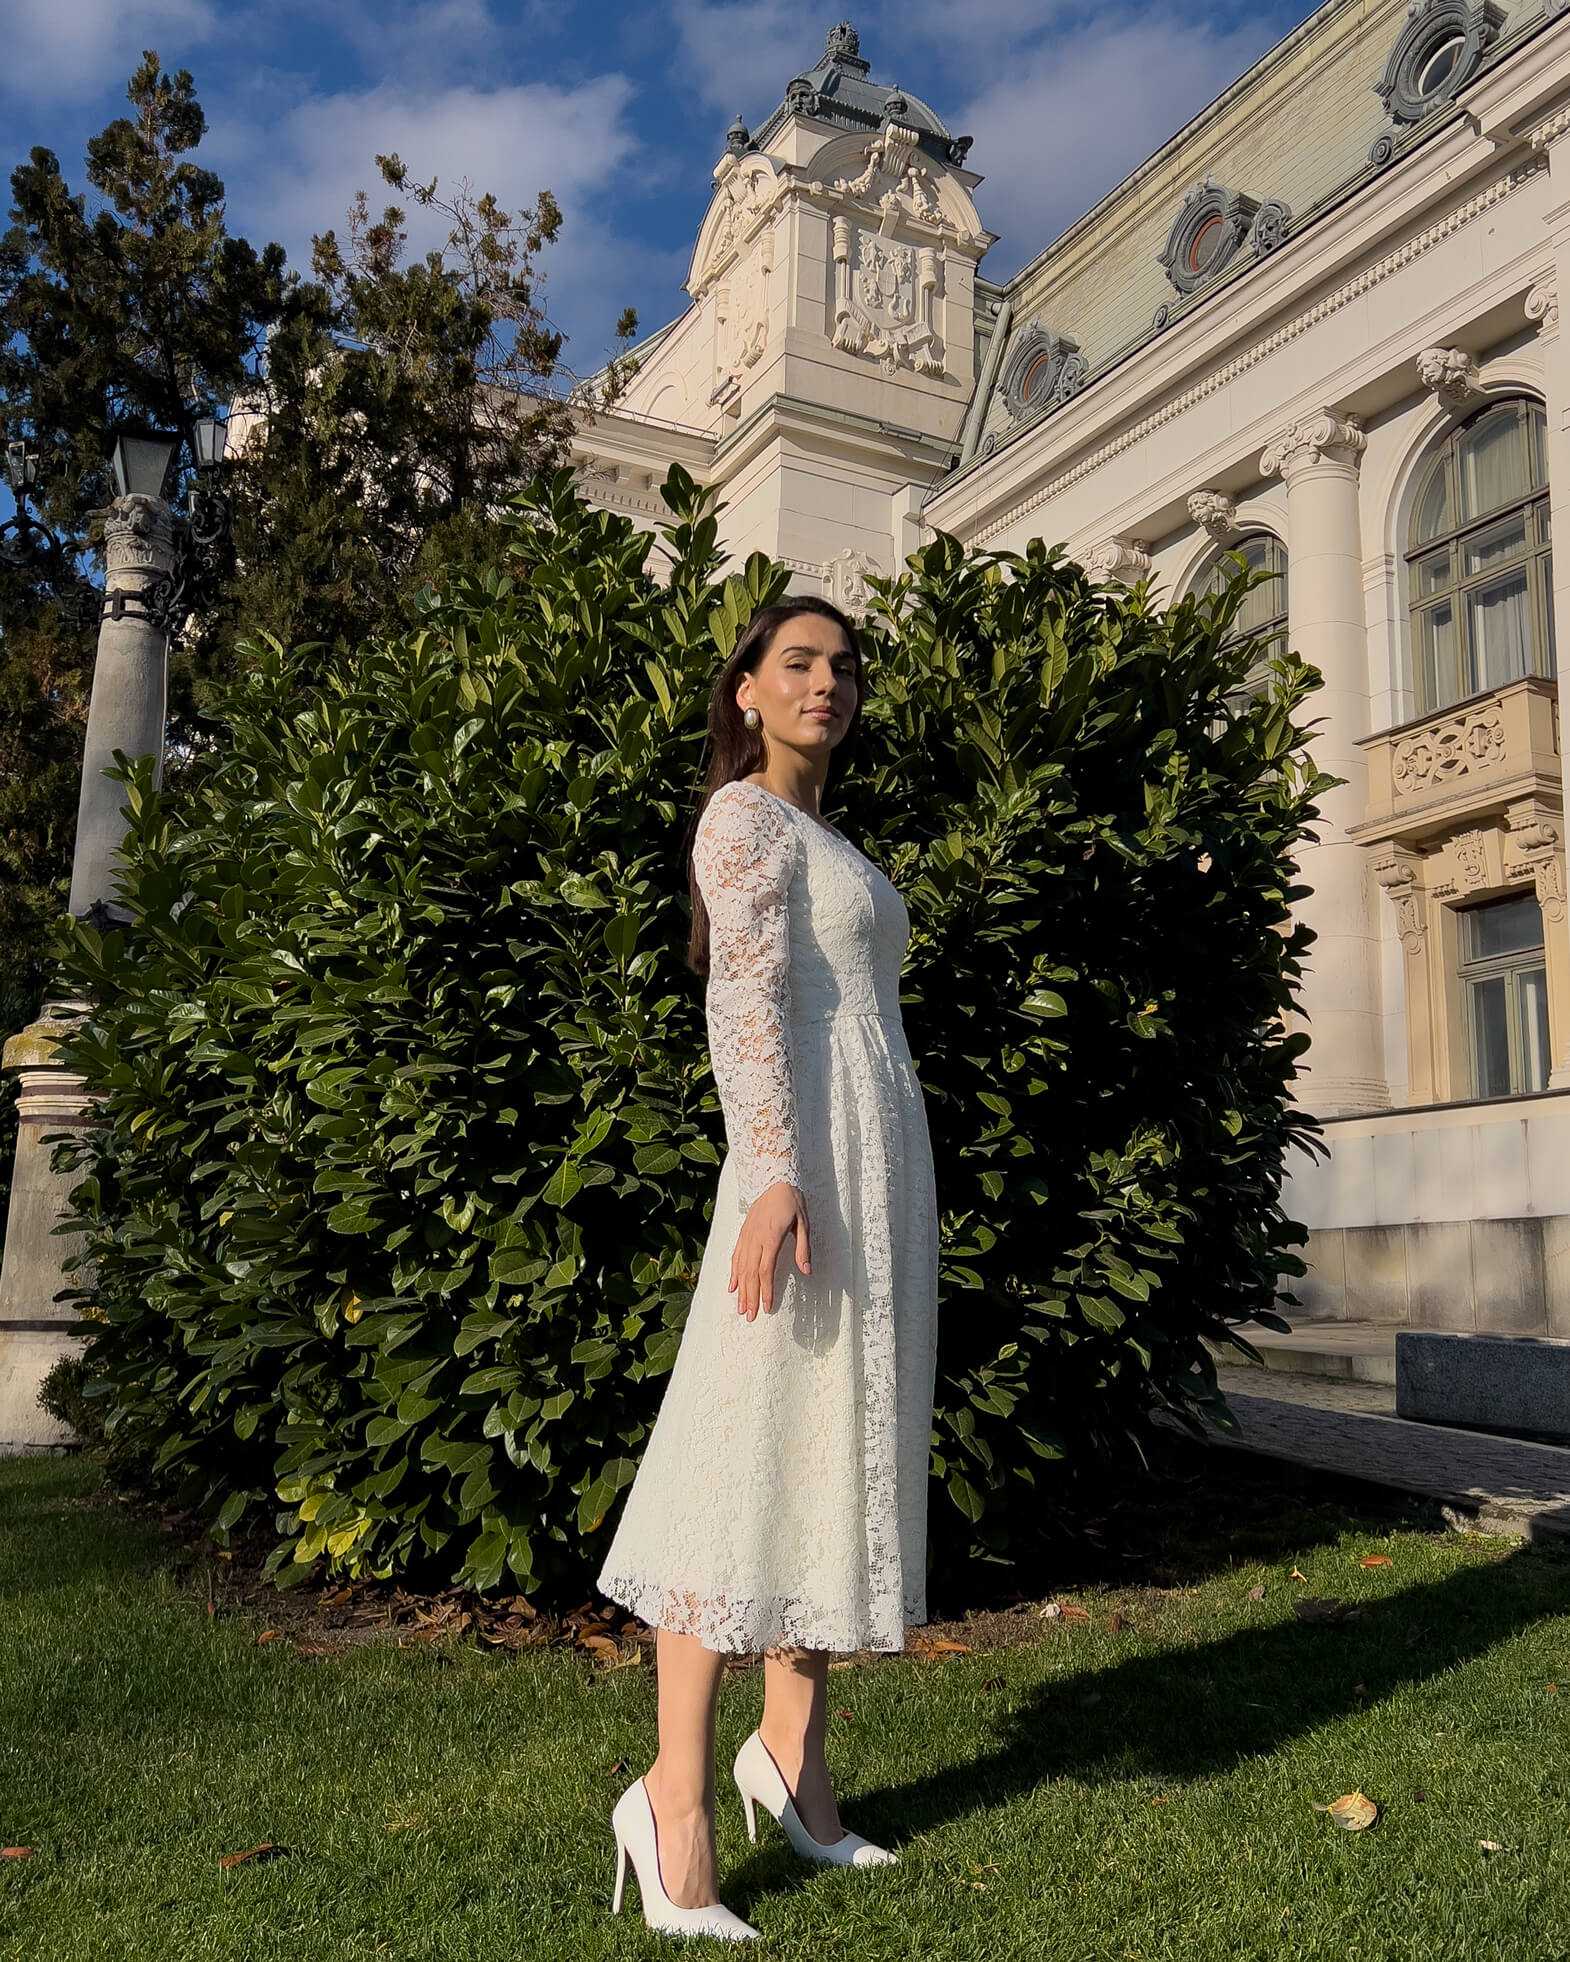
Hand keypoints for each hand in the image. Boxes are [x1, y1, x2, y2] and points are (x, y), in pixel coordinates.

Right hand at [728, 1180, 811, 1320]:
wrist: (774, 1178)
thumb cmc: (792, 1201)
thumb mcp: (804, 1223)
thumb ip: (803, 1248)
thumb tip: (807, 1272)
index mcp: (771, 1237)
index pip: (766, 1270)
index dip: (765, 1290)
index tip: (766, 1307)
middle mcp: (755, 1238)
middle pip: (750, 1273)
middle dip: (750, 1296)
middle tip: (750, 1316)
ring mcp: (747, 1236)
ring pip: (741, 1267)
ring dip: (741, 1289)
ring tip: (740, 1307)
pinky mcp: (743, 1233)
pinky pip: (736, 1256)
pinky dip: (733, 1273)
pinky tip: (732, 1286)